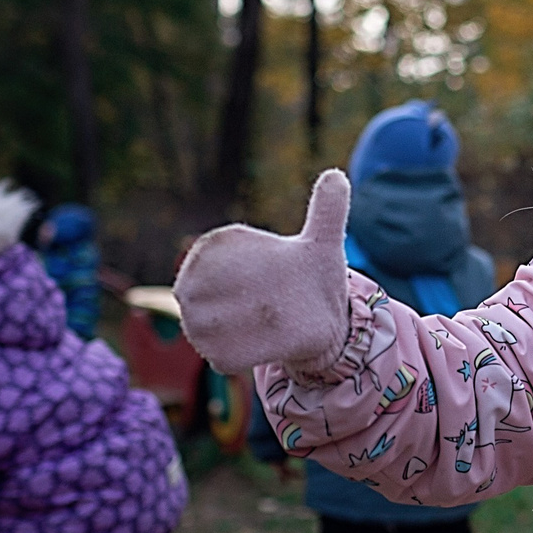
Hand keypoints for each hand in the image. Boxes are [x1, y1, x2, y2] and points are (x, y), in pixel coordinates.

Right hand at [174, 170, 353, 376]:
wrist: (313, 321)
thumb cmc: (311, 276)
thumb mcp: (323, 242)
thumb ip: (327, 210)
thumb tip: (337, 175)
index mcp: (217, 249)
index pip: (214, 256)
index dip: (249, 267)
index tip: (281, 272)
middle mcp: (195, 284)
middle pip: (209, 295)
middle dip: (250, 299)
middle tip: (286, 301)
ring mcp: (198, 320)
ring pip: (214, 328)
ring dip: (252, 326)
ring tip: (282, 319)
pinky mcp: (214, 354)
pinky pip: (225, 357)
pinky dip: (253, 352)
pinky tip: (276, 342)